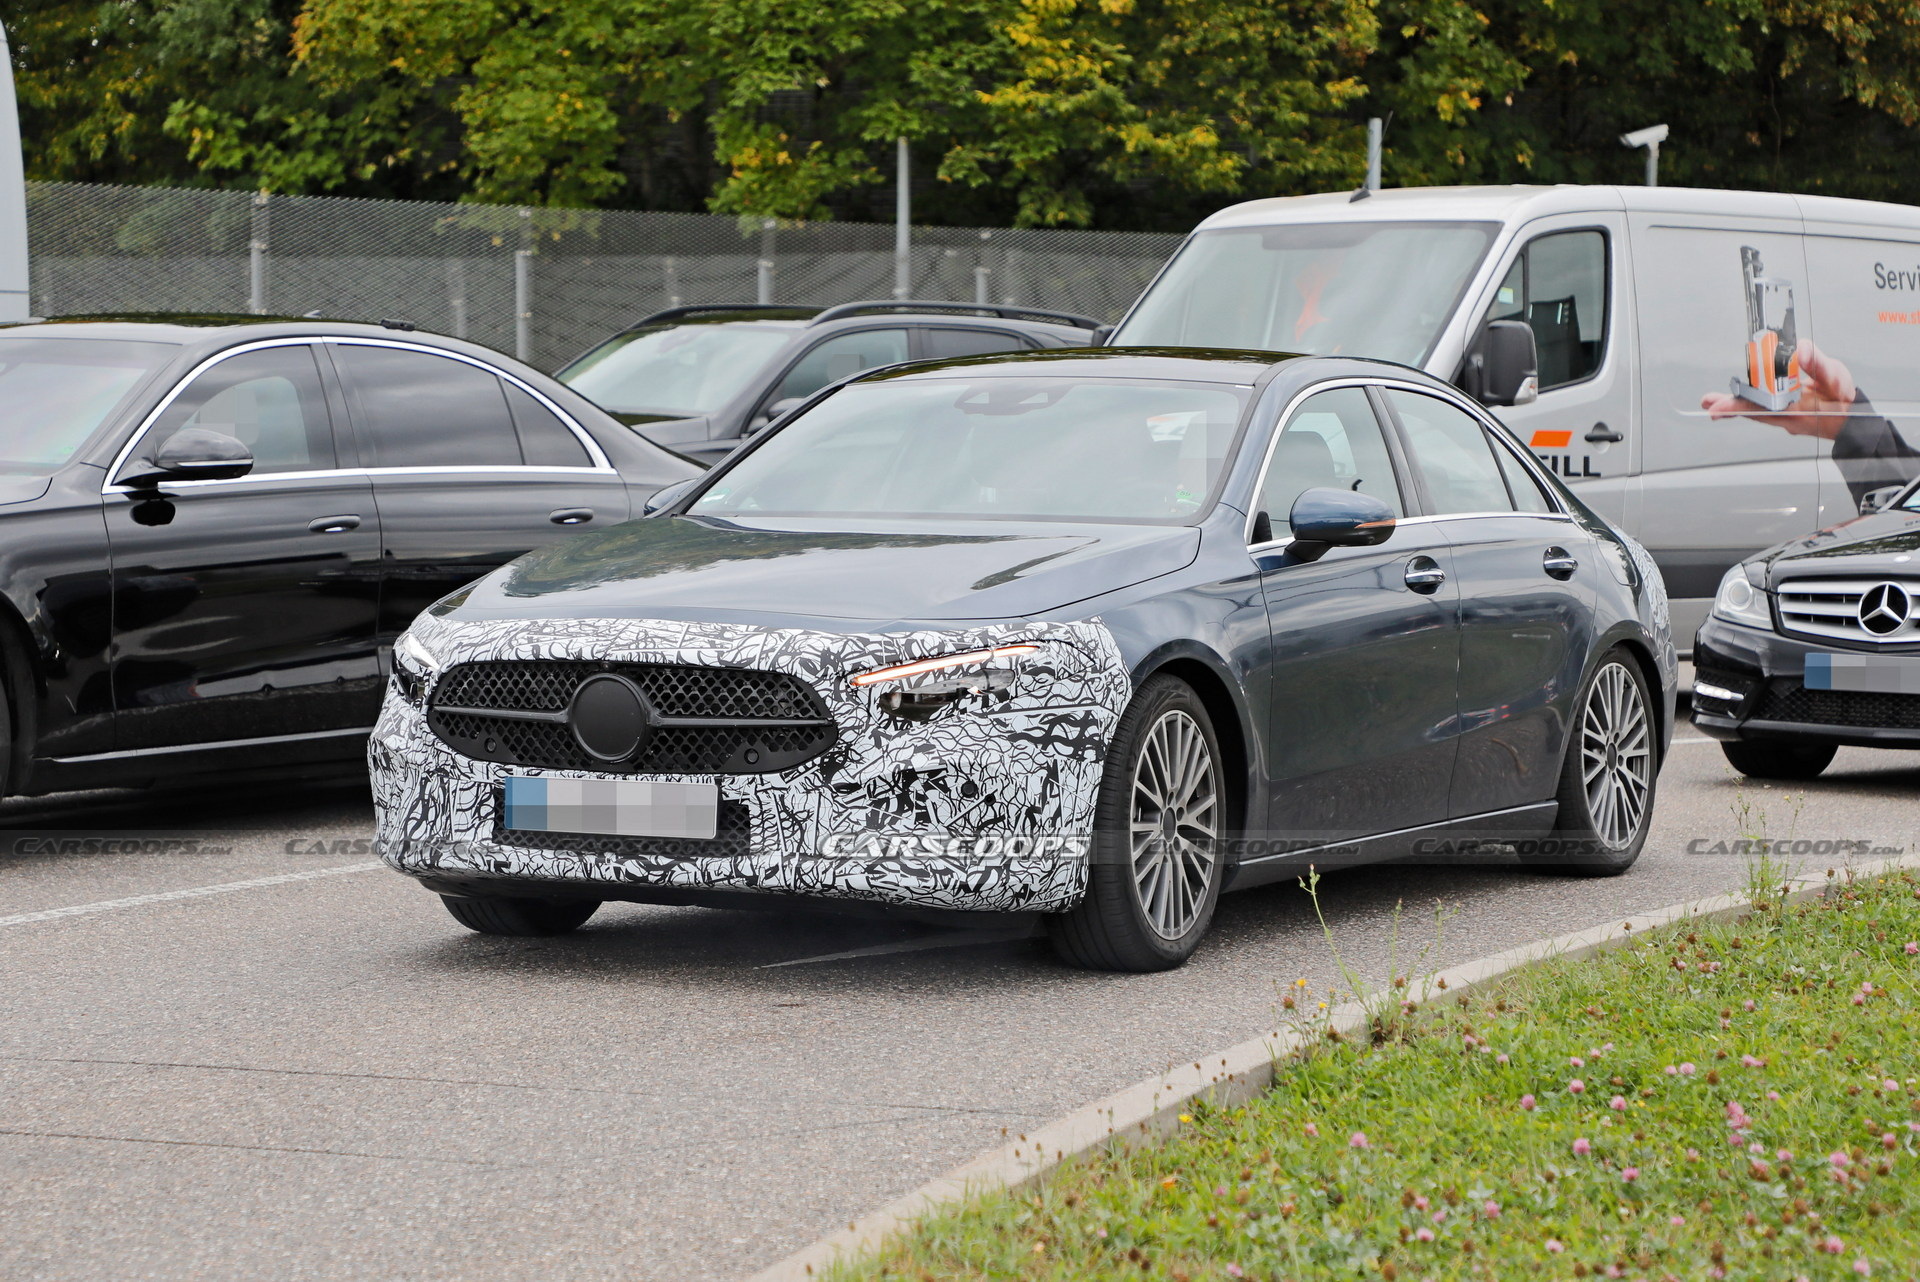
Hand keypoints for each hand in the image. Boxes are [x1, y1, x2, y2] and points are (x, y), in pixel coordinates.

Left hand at [1699, 340, 1856, 439]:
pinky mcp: (1784, 415)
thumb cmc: (1843, 400)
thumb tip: (1801, 350)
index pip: (1762, 407)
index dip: (1738, 406)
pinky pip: (1762, 411)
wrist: (1851, 420)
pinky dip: (1746, 406)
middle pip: (1753, 410)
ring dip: (1734, 408)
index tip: (1717, 407)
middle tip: (1708, 402)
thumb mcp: (1837, 379)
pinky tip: (1730, 404)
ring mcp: (1784, 418)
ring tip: (1712, 403)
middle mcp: (1787, 417)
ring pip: (1756, 411)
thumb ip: (1819, 363)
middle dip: (1730, 407)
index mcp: (1798, 410)